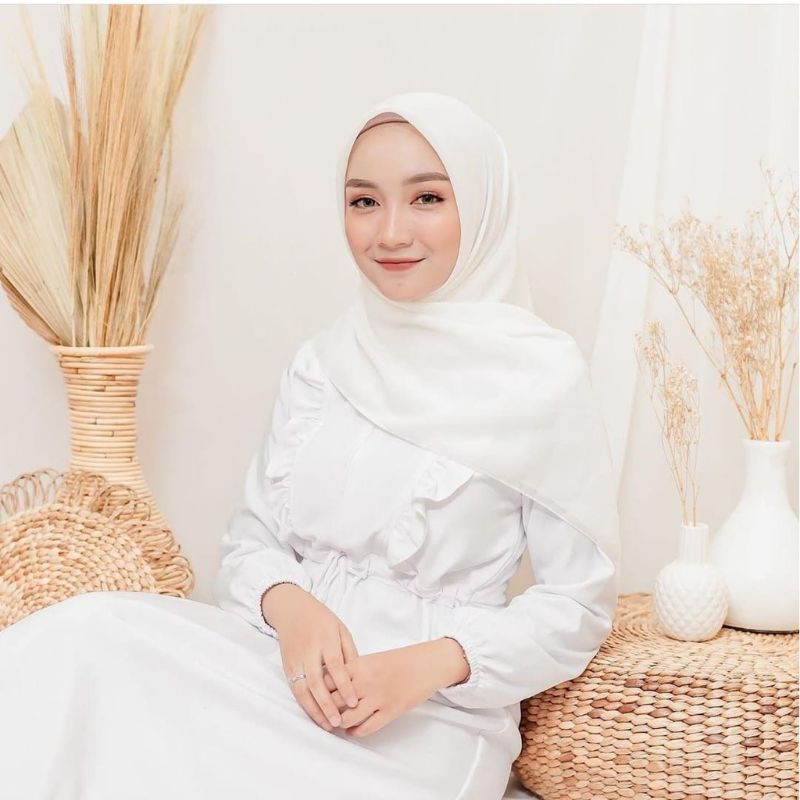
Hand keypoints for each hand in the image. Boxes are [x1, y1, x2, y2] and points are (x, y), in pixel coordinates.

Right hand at [261, 583, 359, 732]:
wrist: (292, 610)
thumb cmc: (321, 619)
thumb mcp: (340, 629)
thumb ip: (349, 652)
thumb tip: (358, 677)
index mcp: (325, 639)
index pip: (335, 666)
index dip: (343, 686)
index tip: (353, 702)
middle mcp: (308, 651)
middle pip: (315, 682)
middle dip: (326, 705)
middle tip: (338, 723)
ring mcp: (295, 660)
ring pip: (301, 689)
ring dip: (313, 710)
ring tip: (326, 725)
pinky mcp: (286, 666)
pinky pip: (294, 689)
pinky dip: (304, 704)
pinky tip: (314, 715)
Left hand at [320, 639, 467, 737]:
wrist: (426, 665)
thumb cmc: (399, 661)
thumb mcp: (372, 659)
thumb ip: (352, 671)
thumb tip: (331, 684)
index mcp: (359, 666)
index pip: (327, 680)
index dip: (318, 689)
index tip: (314, 695)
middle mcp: (365, 682)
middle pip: (333, 701)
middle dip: (324, 710)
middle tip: (321, 714)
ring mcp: (377, 699)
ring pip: (346, 718)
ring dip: (338, 723)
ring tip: (336, 723)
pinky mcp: (390, 712)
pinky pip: (366, 728)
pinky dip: (355, 732)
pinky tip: (352, 731)